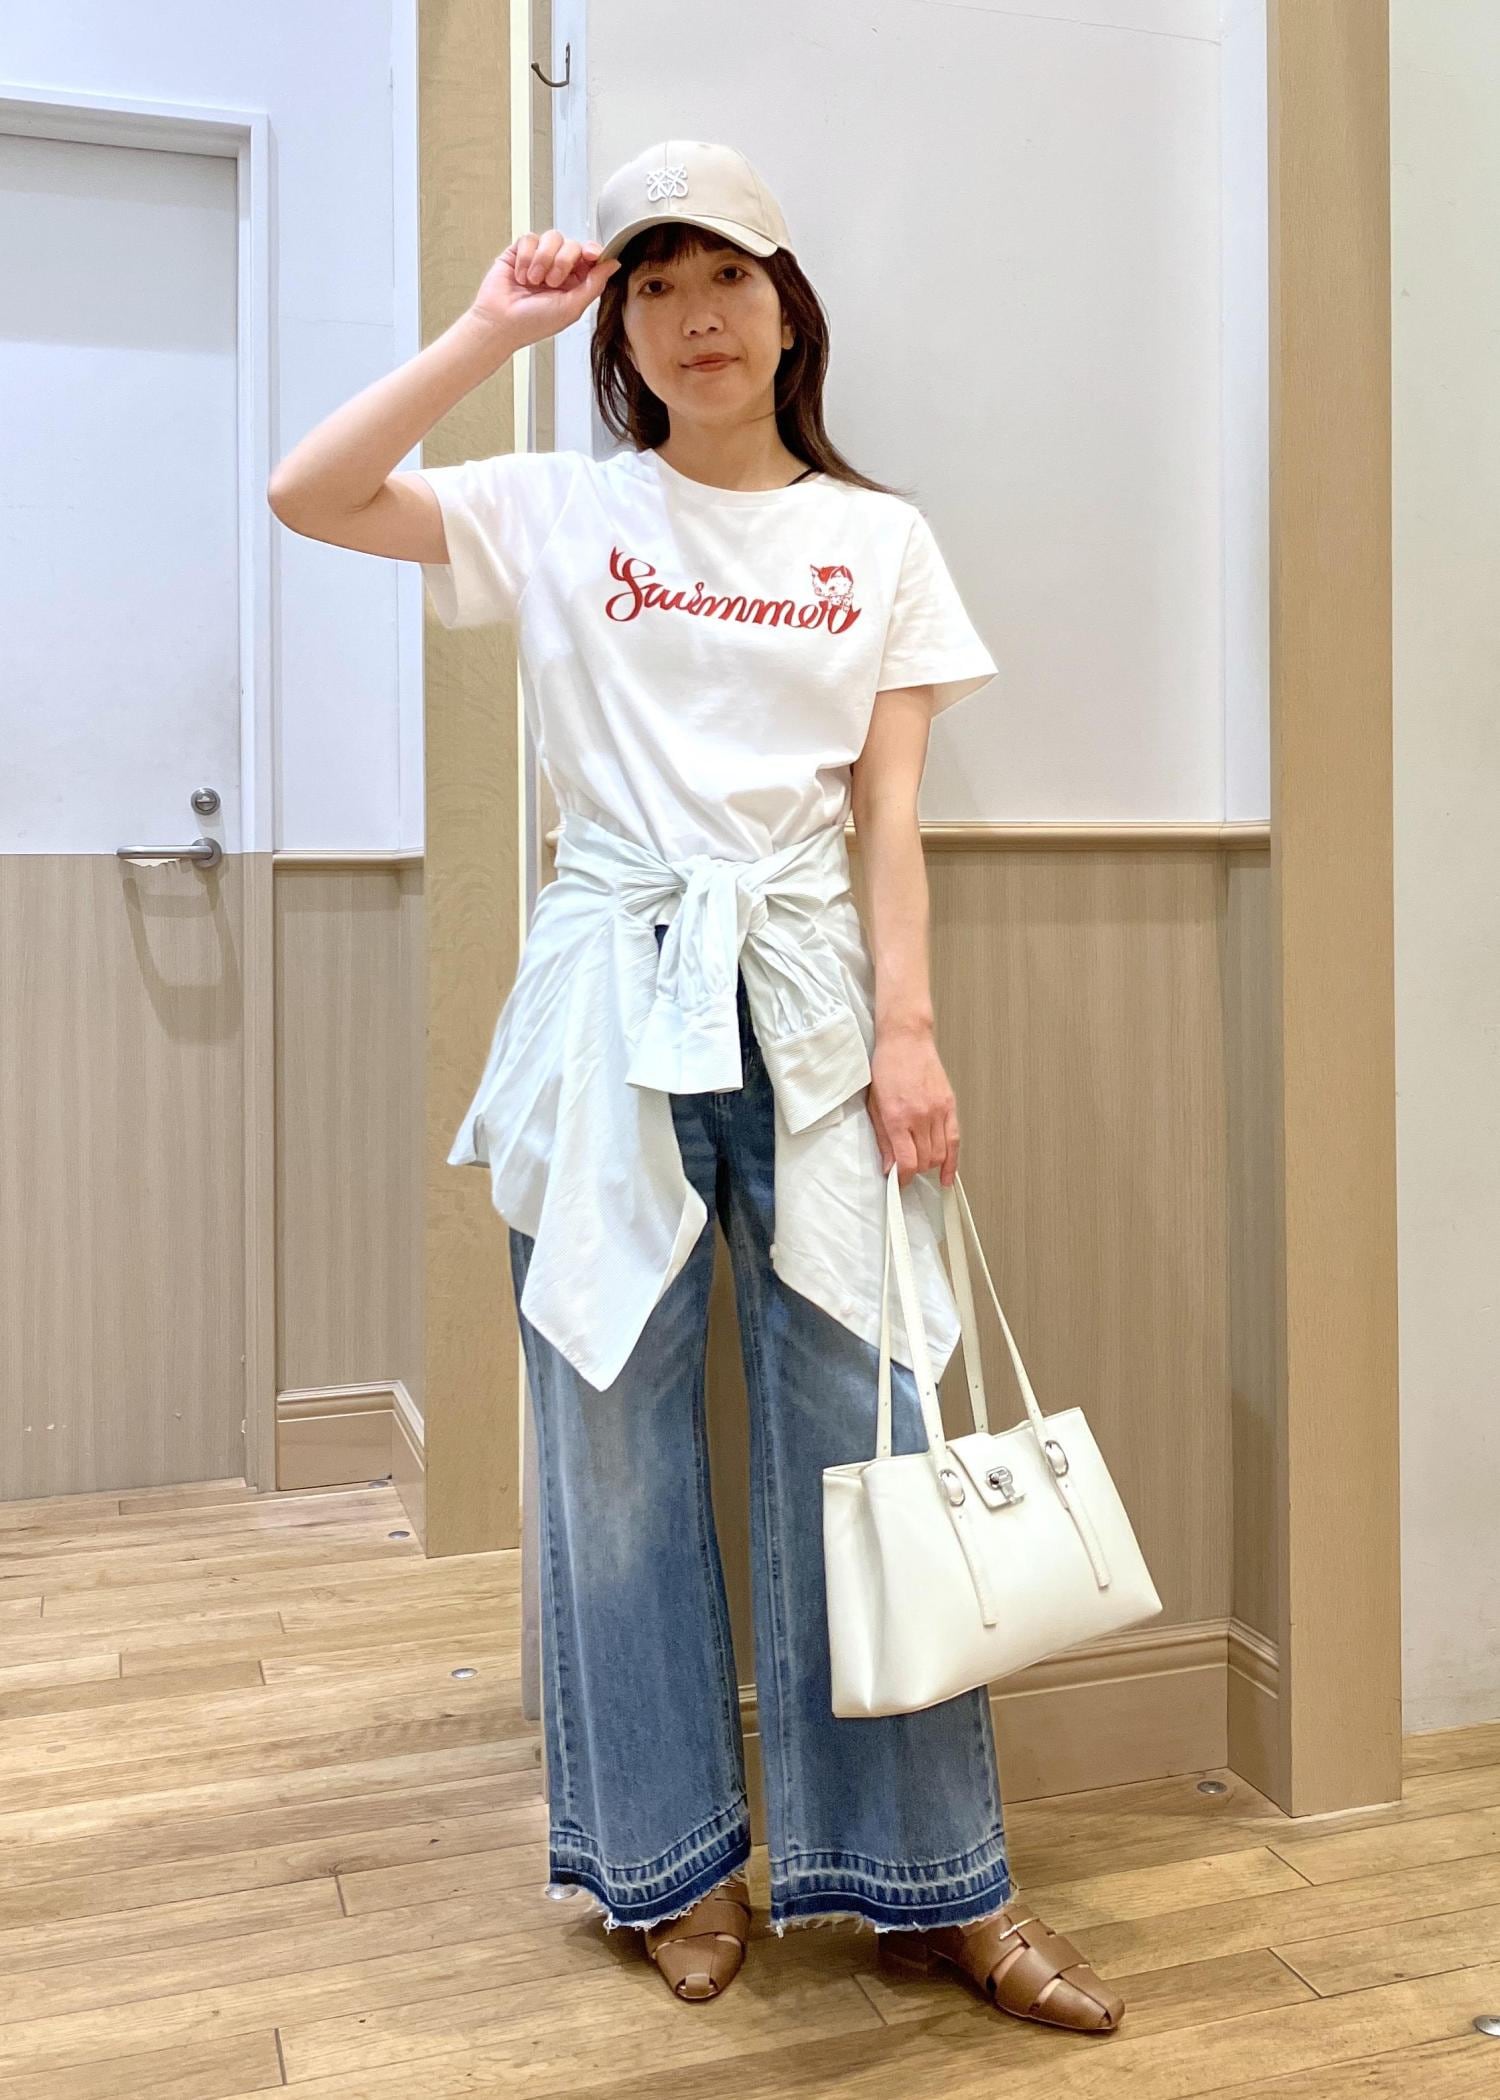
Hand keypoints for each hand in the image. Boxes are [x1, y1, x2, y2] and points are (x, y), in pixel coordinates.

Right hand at [469, 230, 620, 348]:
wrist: (500, 323)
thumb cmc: (534, 322)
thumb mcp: (572, 308)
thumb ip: (594, 284)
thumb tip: (614, 263)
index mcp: (575, 282)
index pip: (590, 257)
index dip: (593, 252)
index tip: (591, 255)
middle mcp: (558, 268)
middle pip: (572, 244)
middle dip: (562, 262)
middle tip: (551, 283)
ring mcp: (539, 258)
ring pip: (552, 237)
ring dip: (543, 260)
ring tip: (533, 281)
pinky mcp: (520, 251)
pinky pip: (529, 238)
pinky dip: (526, 258)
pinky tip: (520, 276)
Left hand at [866, 1026, 959, 1187]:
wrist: (906, 1040)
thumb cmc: (887, 1067)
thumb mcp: (874, 1104)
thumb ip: (883, 1138)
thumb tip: (888, 1166)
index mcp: (897, 1117)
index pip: (906, 1161)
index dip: (902, 1179)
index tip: (897, 1184)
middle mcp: (920, 1116)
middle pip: (924, 1161)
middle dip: (914, 1171)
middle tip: (904, 1170)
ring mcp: (938, 1111)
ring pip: (940, 1154)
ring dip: (929, 1165)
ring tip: (920, 1164)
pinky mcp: (950, 1106)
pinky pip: (955, 1140)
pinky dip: (952, 1162)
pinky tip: (948, 1175)